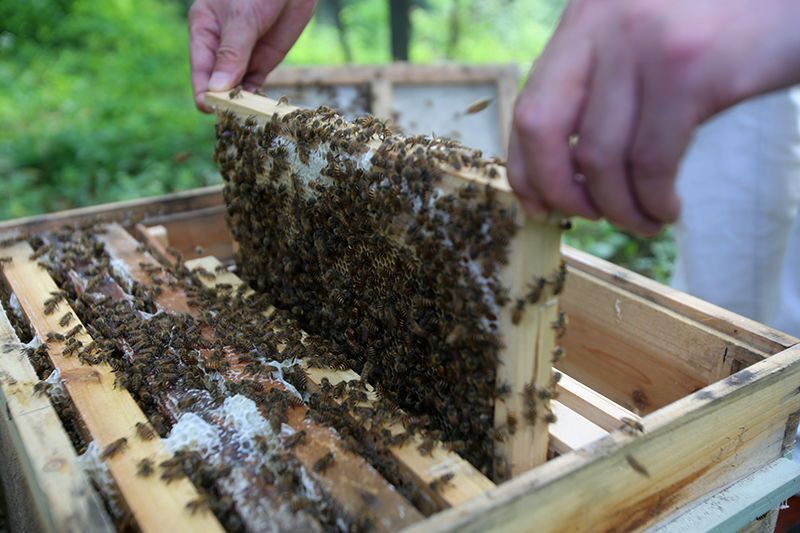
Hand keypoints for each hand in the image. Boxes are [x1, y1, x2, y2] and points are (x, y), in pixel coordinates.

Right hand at [189, 0, 315, 111]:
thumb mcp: (242, 19)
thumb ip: (232, 54)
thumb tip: (217, 88)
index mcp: (204, 30)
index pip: (200, 68)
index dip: (203, 90)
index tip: (210, 108)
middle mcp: (219, 47)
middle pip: (216, 83)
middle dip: (223, 100)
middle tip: (232, 118)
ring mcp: (242, 56)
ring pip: (235, 87)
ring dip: (240, 103)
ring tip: (246, 119)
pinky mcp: (262, 61)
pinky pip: (254, 85)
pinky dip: (256, 98)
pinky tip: (259, 109)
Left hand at [508, 0, 799, 234]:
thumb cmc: (723, 25)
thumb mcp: (643, 40)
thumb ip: (602, 84)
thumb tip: (566, 167)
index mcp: (584, 20)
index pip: (527, 106)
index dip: (524, 169)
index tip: (538, 207)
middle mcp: (602, 25)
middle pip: (540, 127)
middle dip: (557, 190)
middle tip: (586, 217)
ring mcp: (642, 45)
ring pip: (597, 157)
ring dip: (617, 208)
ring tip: (643, 221)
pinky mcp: (689, 70)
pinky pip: (650, 162)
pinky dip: (653, 200)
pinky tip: (666, 208)